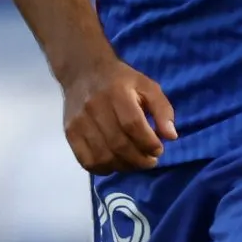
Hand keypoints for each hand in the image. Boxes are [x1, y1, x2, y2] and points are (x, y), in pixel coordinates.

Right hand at [60, 56, 177, 171]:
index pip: (133, 125)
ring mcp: (79, 122)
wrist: (83, 71)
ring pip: (103, 156)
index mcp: (117, 93)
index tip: (159, 150)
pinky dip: (103, 169)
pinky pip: (86, 161)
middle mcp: (95, 108)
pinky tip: (115, 164)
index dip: (148, 143)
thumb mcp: (147, 86)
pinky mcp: (70, 133)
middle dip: (139, 160)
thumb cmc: (120, 81)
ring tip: (135, 163)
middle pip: (118, 144)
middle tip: (150, 161)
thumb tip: (171, 137)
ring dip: (124, 167)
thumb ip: (162, 110)